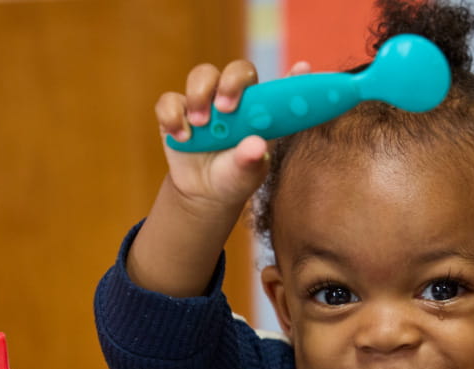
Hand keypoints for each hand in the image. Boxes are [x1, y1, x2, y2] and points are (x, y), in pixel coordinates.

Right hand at [128, 61, 309, 296]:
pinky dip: (172, 116)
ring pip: (202, 75)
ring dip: (199, 96)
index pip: (276, 87)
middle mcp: (234, 98)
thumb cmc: (235, 176)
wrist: (204, 193)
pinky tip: (181, 137)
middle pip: (237, 70)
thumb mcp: (247, 173)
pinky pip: (169, 100)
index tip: (303, 70)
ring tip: (200, 125)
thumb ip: (252, 160)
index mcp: (259, 110)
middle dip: (232, 83)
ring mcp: (205, 101)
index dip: (292, 77)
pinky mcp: (178, 111)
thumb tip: (255, 146)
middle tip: (225, 108)